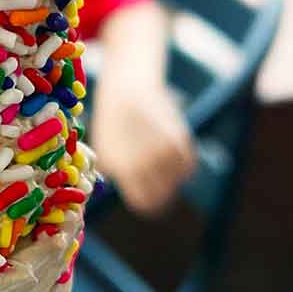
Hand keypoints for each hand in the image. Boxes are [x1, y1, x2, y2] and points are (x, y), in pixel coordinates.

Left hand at [91, 73, 196, 215]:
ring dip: (172, 177)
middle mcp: (146, 164)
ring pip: (179, 181)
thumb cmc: (112, 121)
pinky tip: (172, 154)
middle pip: (164, 196)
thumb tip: (131, 190)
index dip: (146, 204)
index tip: (147, 199)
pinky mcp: (180, 138)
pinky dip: (183, 164)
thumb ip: (116, 174)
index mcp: (123, 170)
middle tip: (155, 183)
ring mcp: (164, 152)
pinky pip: (189, 164)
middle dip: (161, 193)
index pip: (144, 203)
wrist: (128, 87)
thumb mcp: (104, 150)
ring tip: (160, 163)